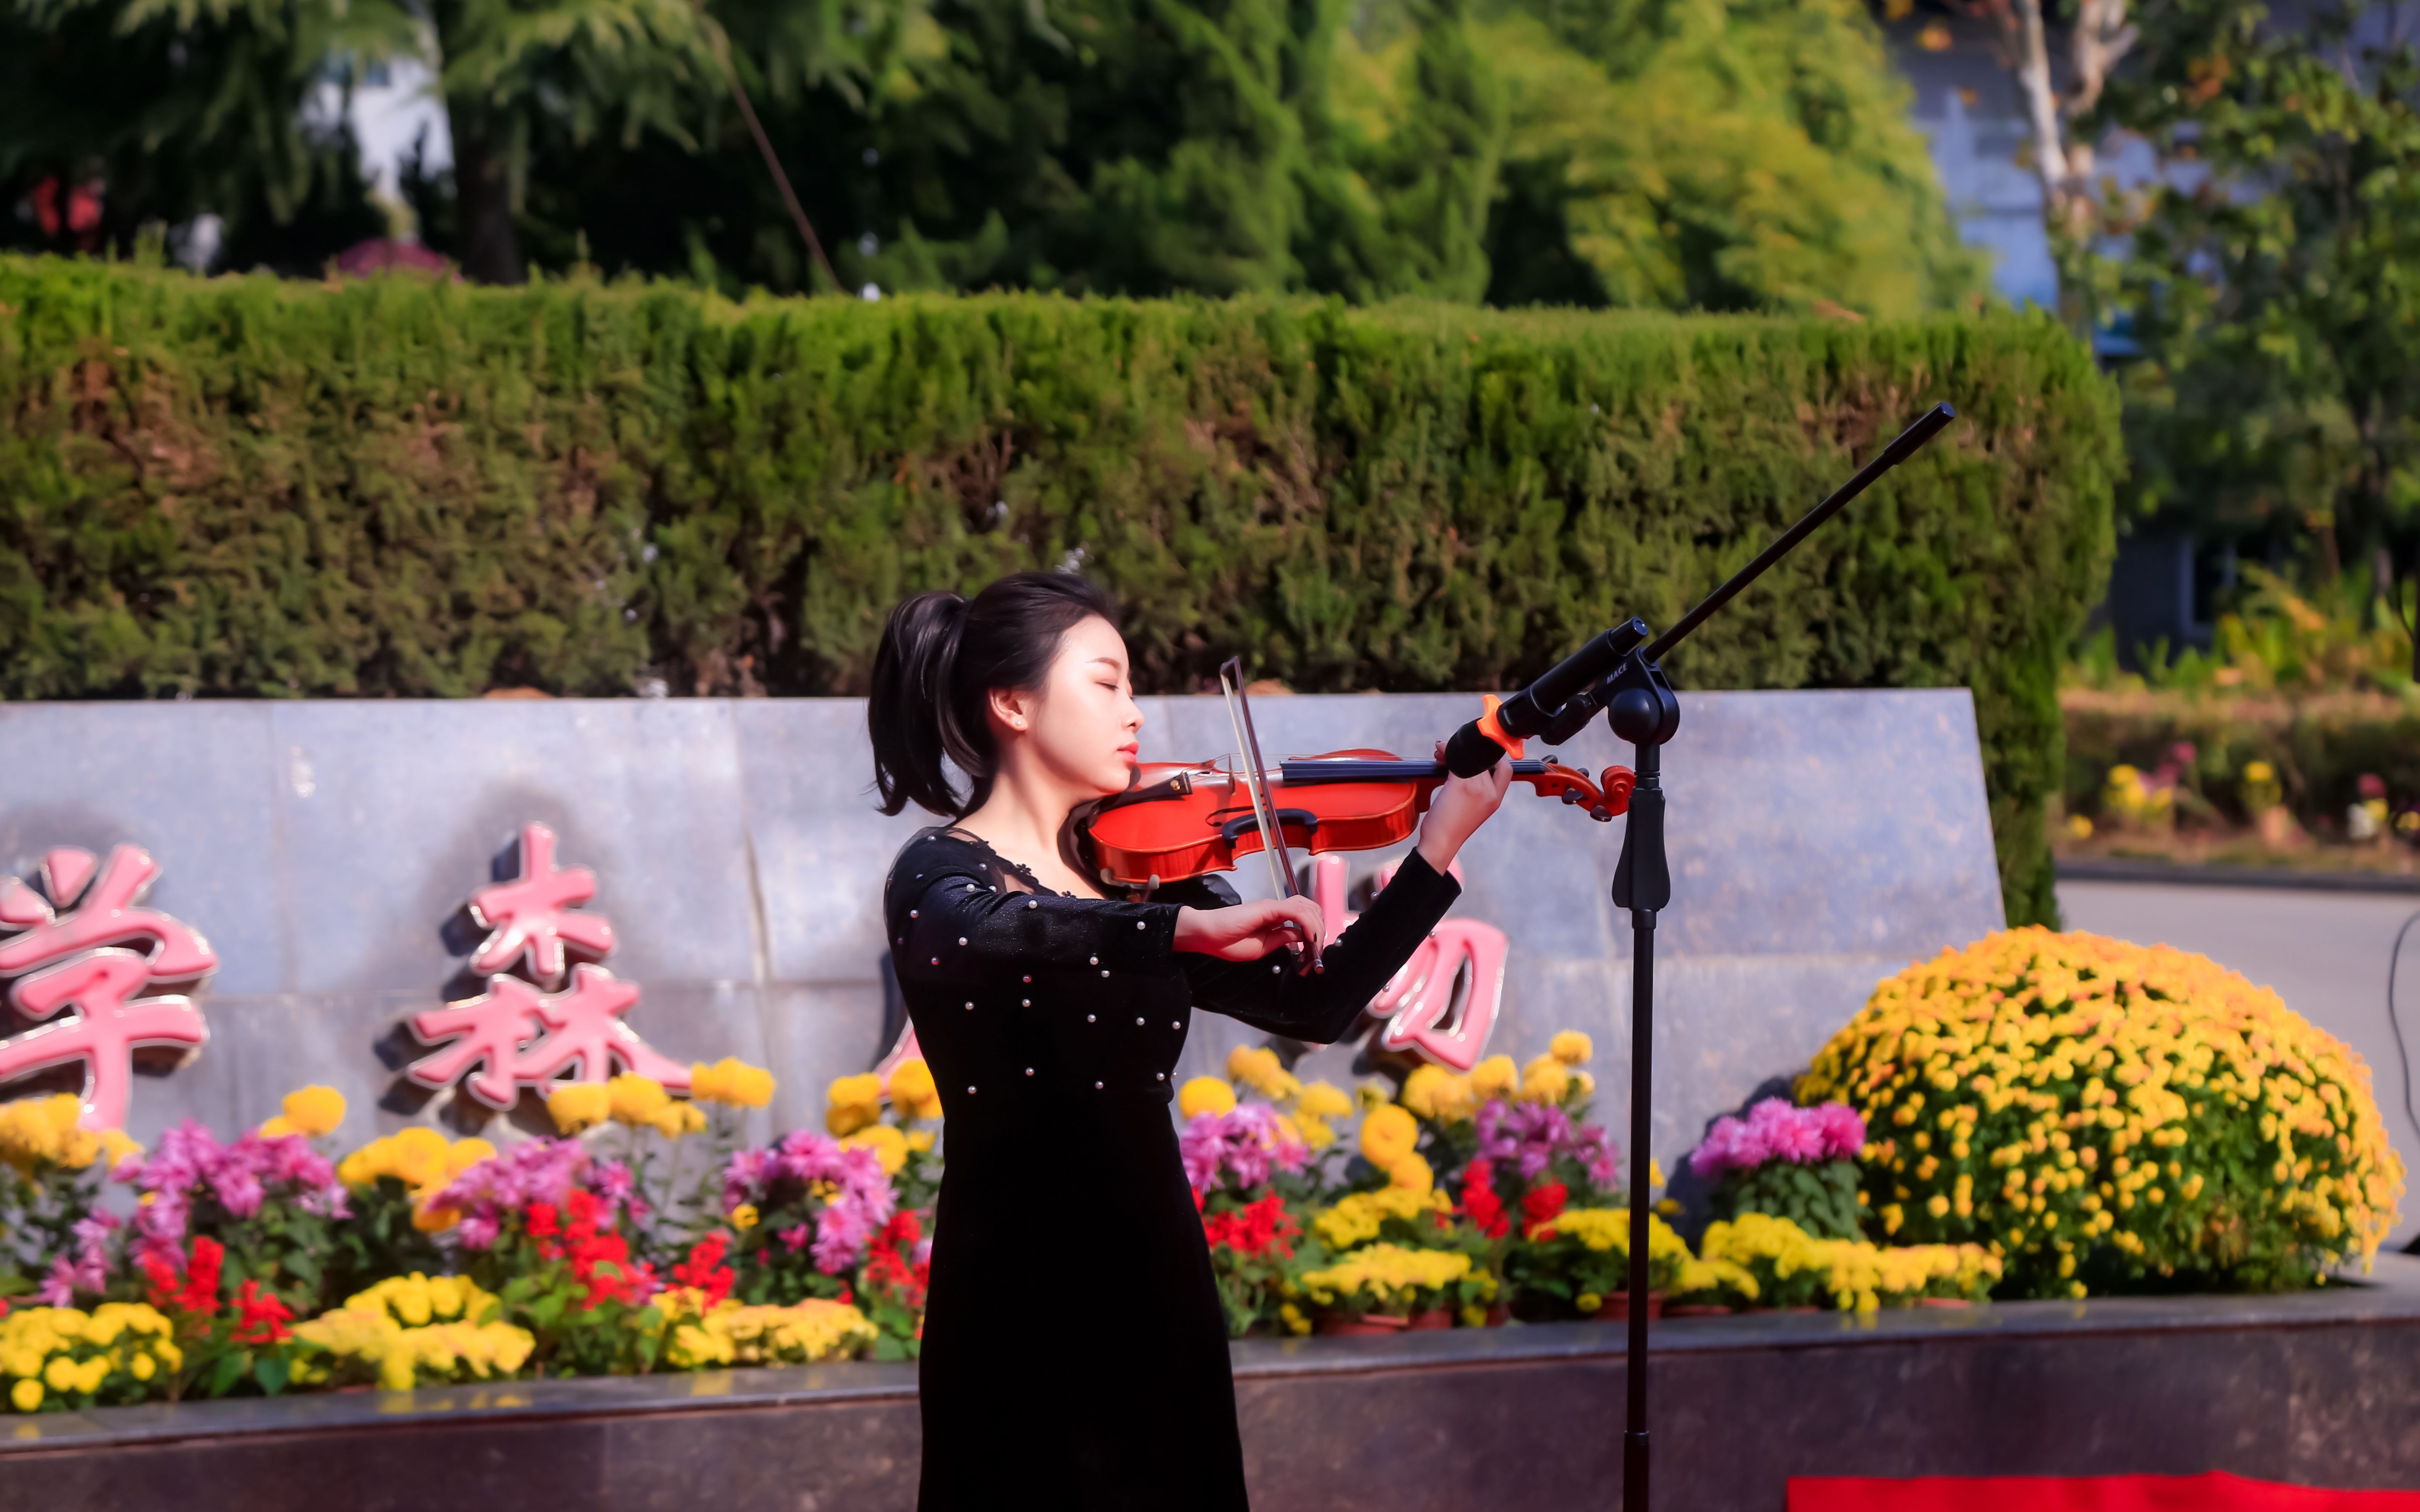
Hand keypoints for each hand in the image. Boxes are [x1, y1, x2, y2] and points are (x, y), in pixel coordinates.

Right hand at [1173, 896, 1326, 973]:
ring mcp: (1272, 907)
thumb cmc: (1227, 943)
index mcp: (1274, 920)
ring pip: (1306, 907)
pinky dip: (1307, 923)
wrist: (1207, 935)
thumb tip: (1303, 936)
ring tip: (1316, 944)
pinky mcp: (1267, 908)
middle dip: (1320, 927)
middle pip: (1310, 909)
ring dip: (1316, 925)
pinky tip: (1310, 937)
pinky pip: (1295, 911)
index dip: (1315, 931)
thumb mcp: (1262, 948)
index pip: (1303, 917)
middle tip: (1319, 948)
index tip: (1317, 951)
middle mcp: (1276, 910)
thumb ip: (1283, 940)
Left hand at [1416, 739, 1511, 873]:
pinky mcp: (1461, 784)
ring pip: (1470, 757)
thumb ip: (1478, 789)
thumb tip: (1466, 764)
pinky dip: (1445, 752)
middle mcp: (1490, 792)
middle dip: (1469, 752)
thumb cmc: (1452, 827)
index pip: (1506, 769)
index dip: (1495, 758)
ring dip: (1453, 750)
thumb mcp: (1475, 809)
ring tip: (1441, 754)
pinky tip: (1438, 753)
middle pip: (1485, 759)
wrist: (1441, 843)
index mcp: (1496, 799)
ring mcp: (1477, 787)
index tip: (1478, 756)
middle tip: (1451, 753)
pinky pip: (1455, 760)